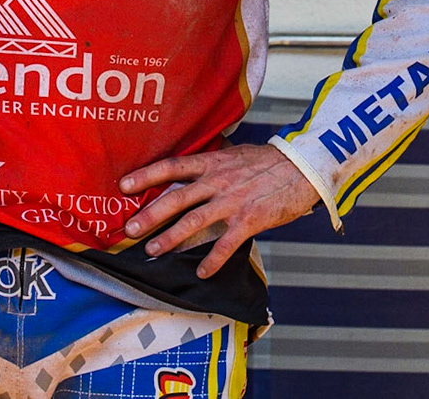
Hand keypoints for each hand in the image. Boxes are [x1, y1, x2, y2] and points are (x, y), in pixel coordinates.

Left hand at [118, 144, 319, 277]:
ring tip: (153, 251)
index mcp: (214, 163)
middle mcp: (219, 181)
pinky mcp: (250, 219)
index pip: (173, 166)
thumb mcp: (238, 155)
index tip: (123, 186)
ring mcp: (234, 201)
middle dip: (150, 214)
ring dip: (171, 238)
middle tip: (130, 228)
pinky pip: (226, 244)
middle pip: (177, 198)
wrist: (305, 167)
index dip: (146, 175)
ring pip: (195, 221)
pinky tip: (201, 272)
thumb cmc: (272, 161)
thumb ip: (215, 164)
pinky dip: (212, 260)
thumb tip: (193, 171)